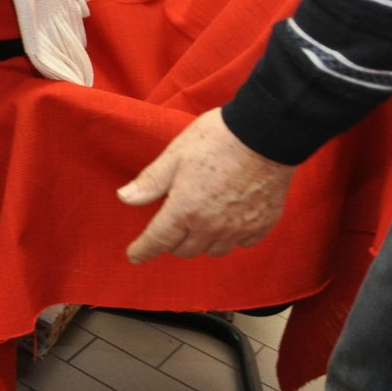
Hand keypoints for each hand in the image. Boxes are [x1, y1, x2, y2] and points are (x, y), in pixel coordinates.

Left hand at [118, 108, 295, 263]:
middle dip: (172, 241)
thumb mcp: (175, 155)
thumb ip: (151, 182)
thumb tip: (125, 198)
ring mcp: (239, 228)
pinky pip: (241, 244)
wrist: (266, 134)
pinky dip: (231, 238)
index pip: (158, 240)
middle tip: (170, 224)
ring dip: (201, 242)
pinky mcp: (263, 225)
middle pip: (185, 250)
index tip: (134, 255)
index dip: (143, 249)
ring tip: (199, 222)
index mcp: (185, 209)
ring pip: (213, 250)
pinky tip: (228, 221)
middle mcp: (212, 226)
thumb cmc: (216, 140)